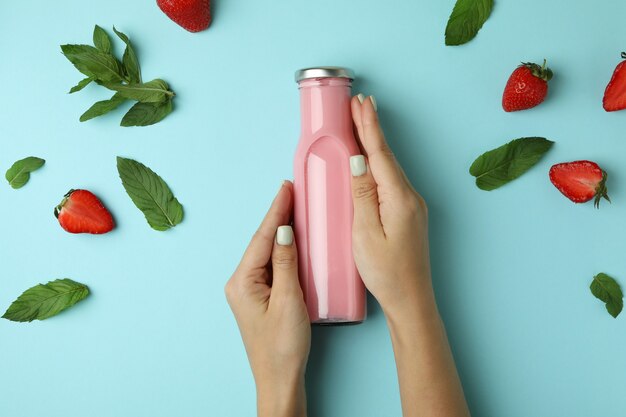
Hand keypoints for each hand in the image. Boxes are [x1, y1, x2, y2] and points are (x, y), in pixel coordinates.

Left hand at [225, 181, 309, 416]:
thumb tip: (283, 231)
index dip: (276, 211)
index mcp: (242, 282)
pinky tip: (291, 240)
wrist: (279, 379)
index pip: (262, 238)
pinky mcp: (260, 297)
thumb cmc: (282, 346)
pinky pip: (271, 265)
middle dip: (276, 216)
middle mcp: (241, 283)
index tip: (286, 189)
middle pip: (261, 242)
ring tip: (292, 208)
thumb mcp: (289, 301)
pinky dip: (282, 250)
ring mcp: (249, 290)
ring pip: (266, 252)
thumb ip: (285, 263)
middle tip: (291, 191)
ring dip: (279, 231)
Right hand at [349, 94, 433, 316]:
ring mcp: (411, 205)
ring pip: (389, 167)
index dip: (369, 127)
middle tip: (361, 103)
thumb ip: (362, 195)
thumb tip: (358, 162)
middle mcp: (410, 197)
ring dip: (375, 144)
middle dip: (372, 128)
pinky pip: (391, 180)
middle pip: (386, 156)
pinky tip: (371, 160)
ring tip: (362, 123)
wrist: (410, 300)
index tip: (361, 103)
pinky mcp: (408, 214)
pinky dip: (379, 163)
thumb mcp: (365, 234)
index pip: (380, 154)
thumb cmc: (386, 272)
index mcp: (399, 198)